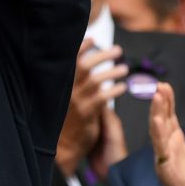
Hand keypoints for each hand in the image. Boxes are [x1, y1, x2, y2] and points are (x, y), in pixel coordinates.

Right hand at [56, 40, 126, 173]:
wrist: (63, 146)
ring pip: (96, 80)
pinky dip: (115, 90)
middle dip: (102, 55)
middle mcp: (66, 90)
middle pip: (84, 66)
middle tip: (117, 50)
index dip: (81, 47)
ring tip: (124, 69)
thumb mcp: (66, 98)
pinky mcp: (86, 113)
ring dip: (112, 72)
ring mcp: (76, 101)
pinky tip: (123, 87)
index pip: (70, 60)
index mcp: (60, 84)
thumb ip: (74, 82)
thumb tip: (86, 62)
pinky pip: (103, 97)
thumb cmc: (66, 120)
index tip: (93, 39)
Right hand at [151, 84, 184, 185]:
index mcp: (175, 141)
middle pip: (162, 120)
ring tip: (157, 97)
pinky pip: (161, 149)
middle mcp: (167, 146)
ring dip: (156, 114)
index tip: (165, 85)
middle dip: (160, 103)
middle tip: (159, 85)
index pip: (170, 117)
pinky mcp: (165, 168)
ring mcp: (164, 157)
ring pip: (158, 132)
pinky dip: (158, 135)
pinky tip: (158, 122)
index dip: (167, 101)